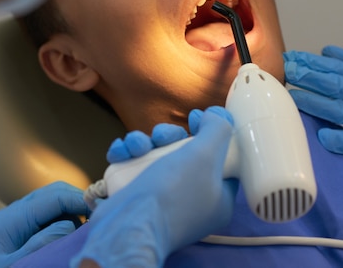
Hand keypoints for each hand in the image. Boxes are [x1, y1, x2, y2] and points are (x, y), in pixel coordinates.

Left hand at [0, 182, 90, 267]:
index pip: (54, 197)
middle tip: (97, 215)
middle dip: (77, 200)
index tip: (100, 208)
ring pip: (52, 200)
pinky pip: (46, 213)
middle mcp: (15, 211)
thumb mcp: (15, 263)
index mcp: (13, 218)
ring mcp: (16, 216)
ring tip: (83, 229)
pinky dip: (61, 217)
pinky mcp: (19, 225)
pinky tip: (68, 233)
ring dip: (70, 210)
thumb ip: (41, 243)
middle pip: (54, 191)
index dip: (80, 199)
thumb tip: (69, 225)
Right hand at [71, 106, 237, 267]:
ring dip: (142, 142)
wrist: (127, 227)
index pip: (221, 159)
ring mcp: (162, 201)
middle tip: (162, 136)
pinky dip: (126, 155)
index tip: (196, 119)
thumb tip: (215, 116)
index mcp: (218, 198)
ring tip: (135, 146)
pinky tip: (121, 152)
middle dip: (168, 136)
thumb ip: (218, 129)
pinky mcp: (137, 199)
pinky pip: (133, 167)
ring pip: (155, 157)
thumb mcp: (206, 155)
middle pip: (185, 153)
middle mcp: (192, 201)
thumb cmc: (172, 194)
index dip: (210, 134)